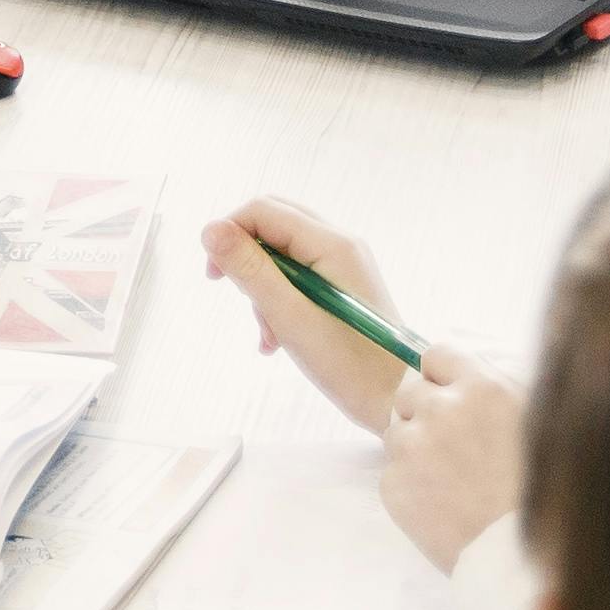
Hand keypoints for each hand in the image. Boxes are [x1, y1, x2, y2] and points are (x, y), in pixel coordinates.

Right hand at [205, 195, 424, 432]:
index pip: (263, 210)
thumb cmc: (348, 364)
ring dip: (261, 286)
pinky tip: (276, 338)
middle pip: (273, 223)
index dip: (229, 233)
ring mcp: (345, 263)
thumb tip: (211, 230)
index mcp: (333, 244)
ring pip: (282, 252)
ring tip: (266, 332)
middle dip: (245, 256)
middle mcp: (342, 244)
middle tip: (229, 291)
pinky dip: (278, 299)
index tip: (213, 274)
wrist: (398, 398)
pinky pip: (297, 274)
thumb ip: (250, 270)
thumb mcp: (289, 316)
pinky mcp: (342, 285)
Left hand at [377, 349, 526, 576]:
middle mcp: (442, 410)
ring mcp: (412, 448)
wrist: (522, 562)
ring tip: (455, 481)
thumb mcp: (540, 423)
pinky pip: (392, 472)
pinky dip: (411, 484)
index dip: (443, 376)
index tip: (453, 396)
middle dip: (428, 411)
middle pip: (410, 391)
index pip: (436, 354)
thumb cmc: (544, 494)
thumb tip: (473, 368)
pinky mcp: (393, 486)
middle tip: (455, 446)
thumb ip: (503, 387)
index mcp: (482, 388)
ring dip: (417, 448)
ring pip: (397, 432)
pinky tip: (444, 504)